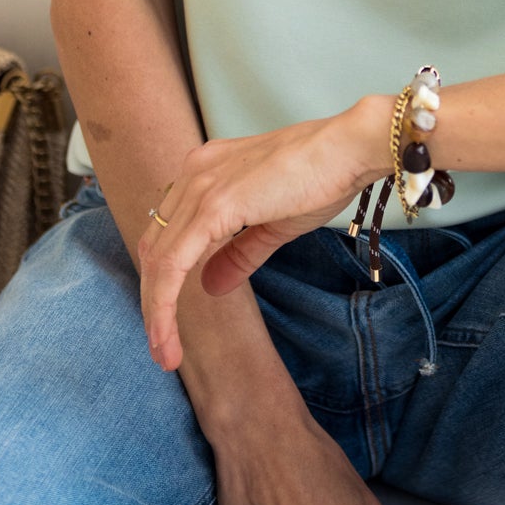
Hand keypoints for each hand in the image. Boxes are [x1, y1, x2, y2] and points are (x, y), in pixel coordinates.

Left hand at [138, 99, 388, 370]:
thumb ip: (238, 253)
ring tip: (165, 355)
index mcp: (207, 171)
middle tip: (162, 348)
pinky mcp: (213, 204)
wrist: (350, 149)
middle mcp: (194, 173)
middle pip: (154, 248)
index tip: (169, 322)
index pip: (169, 233)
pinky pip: (174, 264)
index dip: (164, 279)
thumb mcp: (274, 224)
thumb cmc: (324, 176)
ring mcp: (200, 186)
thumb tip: (211, 285)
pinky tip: (169, 335)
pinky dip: (165, 303)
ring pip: (158, 261)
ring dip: (156, 312)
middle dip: (153, 302)